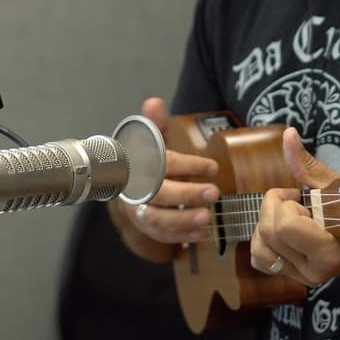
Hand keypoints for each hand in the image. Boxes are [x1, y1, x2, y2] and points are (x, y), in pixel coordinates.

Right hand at [110, 97, 219, 250]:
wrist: (125, 184)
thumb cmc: (144, 160)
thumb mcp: (150, 140)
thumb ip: (156, 125)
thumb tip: (154, 103)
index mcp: (137, 165)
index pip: (162, 164)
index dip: (188, 165)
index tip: (213, 166)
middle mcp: (135, 189)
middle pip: (158, 194)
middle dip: (187, 195)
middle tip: (214, 193)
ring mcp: (138, 210)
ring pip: (157, 219)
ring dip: (183, 220)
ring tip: (207, 217)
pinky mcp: (145, 227)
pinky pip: (160, 236)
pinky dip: (180, 236)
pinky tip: (201, 233)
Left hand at [250, 127, 339, 284]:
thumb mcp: (333, 184)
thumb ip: (305, 163)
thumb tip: (287, 134)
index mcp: (329, 250)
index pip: (284, 226)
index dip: (286, 205)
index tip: (302, 197)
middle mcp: (316, 271)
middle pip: (267, 232)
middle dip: (275, 208)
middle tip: (297, 203)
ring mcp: (304, 277)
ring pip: (259, 247)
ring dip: (267, 224)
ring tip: (291, 217)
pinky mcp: (293, 277)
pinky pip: (259, 260)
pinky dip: (262, 242)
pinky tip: (281, 231)